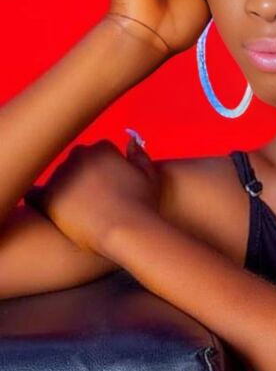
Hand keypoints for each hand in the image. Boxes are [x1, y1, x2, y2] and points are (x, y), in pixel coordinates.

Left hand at [24, 137, 160, 254]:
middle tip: (91, 199)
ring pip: (57, 178)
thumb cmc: (141, 203)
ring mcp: (61, 174)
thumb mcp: (148, 174)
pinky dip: (38, 200)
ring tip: (76, 211)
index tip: (107, 185)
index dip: (103, 169)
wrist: (125, 229)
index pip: (96, 153)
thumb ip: (139, 154)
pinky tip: (47, 212)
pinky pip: (33, 194)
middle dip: (81, 176)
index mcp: (102, 147)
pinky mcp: (47, 196)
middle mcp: (78, 155)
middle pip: (75, 162)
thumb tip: (131, 141)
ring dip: (63, 189)